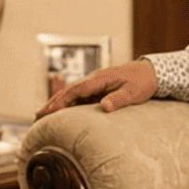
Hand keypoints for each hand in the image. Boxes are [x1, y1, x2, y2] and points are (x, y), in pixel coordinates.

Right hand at [36, 59, 157, 116]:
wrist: (151, 72)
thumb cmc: (143, 82)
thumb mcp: (133, 93)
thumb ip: (118, 99)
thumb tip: (104, 107)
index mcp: (100, 79)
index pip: (76, 90)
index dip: (62, 101)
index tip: (50, 111)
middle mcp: (94, 80)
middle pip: (69, 92)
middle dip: (52, 103)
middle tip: (37, 116)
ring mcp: (95, 85)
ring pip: (72, 95)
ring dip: (57, 104)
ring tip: (42, 116)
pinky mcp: (98, 89)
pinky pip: (79, 98)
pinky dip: (67, 105)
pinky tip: (59, 113)